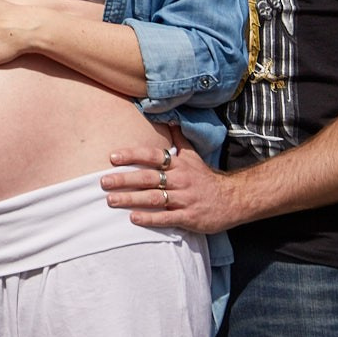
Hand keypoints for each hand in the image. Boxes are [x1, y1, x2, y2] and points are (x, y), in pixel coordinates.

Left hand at [101, 125, 238, 234]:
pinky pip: (166, 218)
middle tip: (103, 182)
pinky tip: (133, 218)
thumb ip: (178, 138)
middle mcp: (180, 180)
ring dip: (131, 199)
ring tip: (111, 200)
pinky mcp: (190, 217)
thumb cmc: (206, 178)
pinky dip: (149, 218)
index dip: (132, 155)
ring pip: (154, 198)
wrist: (234, 200)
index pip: (152, 156)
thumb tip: (168, 118)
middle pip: (148, 178)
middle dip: (124, 179)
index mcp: (178, 164)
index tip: (112, 157)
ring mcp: (185, 199)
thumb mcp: (193, 155)